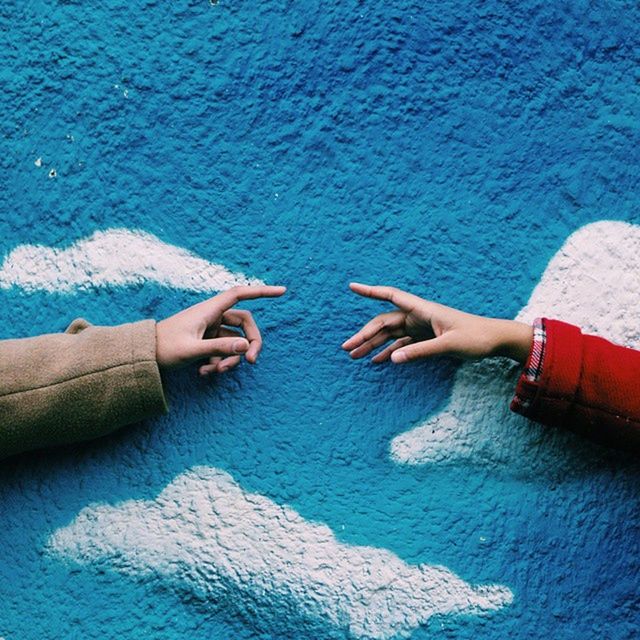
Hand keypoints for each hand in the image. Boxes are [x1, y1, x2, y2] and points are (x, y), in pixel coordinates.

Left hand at [156, 285, 285, 374]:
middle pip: (244, 324)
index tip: (282, 291)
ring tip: (215, 372)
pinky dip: (219, 362)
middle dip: (250, 343)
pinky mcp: (206, 341)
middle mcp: (212, 317)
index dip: (262, 291)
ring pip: (234, 341)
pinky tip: (204, 373)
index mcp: (208, 310)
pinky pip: (223, 350)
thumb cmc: (163, 349)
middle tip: (252, 362)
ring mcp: (209, 329)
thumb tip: (247, 347)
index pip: (240, 294)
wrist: (142, 356)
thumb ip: (220, 348)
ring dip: (230, 358)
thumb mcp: (192, 350)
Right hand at [342, 282, 532, 363]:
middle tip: (346, 348)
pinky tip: (377, 361)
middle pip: (384, 322)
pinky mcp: (426, 339)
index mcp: (423, 310)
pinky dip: (389, 352)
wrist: (496, 340)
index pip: (391, 296)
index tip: (351, 287)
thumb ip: (420, 352)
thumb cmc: (476, 337)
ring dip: (373, 345)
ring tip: (355, 356)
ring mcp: (421, 328)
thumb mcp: (448, 346)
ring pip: (390, 334)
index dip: (370, 291)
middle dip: (364, 334)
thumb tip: (391, 359)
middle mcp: (418, 316)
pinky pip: (402, 344)